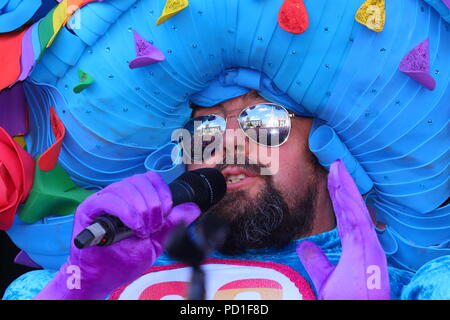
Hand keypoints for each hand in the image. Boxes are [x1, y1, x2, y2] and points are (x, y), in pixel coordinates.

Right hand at [34, 171, 200, 299]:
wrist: (103, 277)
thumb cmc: (125, 259)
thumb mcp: (156, 242)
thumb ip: (172, 224)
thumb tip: (193, 208)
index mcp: (133, 197)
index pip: (151, 178)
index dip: (163, 192)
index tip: (166, 213)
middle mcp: (117, 194)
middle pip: (140, 181)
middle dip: (154, 204)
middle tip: (154, 227)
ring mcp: (102, 199)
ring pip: (126, 187)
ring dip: (141, 209)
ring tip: (143, 230)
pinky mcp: (89, 209)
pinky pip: (109, 200)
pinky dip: (127, 212)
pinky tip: (135, 226)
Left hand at [296, 160, 389, 299]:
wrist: (356, 310)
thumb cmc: (347, 299)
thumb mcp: (325, 276)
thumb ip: (315, 260)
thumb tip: (304, 246)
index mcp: (356, 246)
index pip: (345, 215)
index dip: (339, 196)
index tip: (332, 178)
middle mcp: (364, 242)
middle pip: (352, 208)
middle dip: (343, 185)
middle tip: (335, 164)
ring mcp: (368, 245)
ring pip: (356, 209)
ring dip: (347, 187)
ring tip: (338, 168)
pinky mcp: (368, 249)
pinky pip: (358, 221)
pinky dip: (350, 203)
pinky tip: (342, 188)